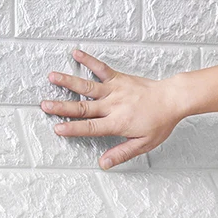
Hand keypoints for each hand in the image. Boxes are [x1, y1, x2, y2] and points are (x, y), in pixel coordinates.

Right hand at [41, 49, 188, 168]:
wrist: (173, 99)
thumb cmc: (160, 122)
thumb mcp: (143, 144)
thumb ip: (122, 153)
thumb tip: (104, 164)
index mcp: (117, 123)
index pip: (90, 127)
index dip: (73, 128)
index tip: (57, 128)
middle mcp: (113, 105)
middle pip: (83, 107)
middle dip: (62, 106)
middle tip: (44, 105)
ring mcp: (115, 90)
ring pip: (87, 86)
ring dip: (68, 81)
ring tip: (52, 77)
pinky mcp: (119, 78)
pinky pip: (102, 68)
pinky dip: (89, 60)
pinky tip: (76, 53)